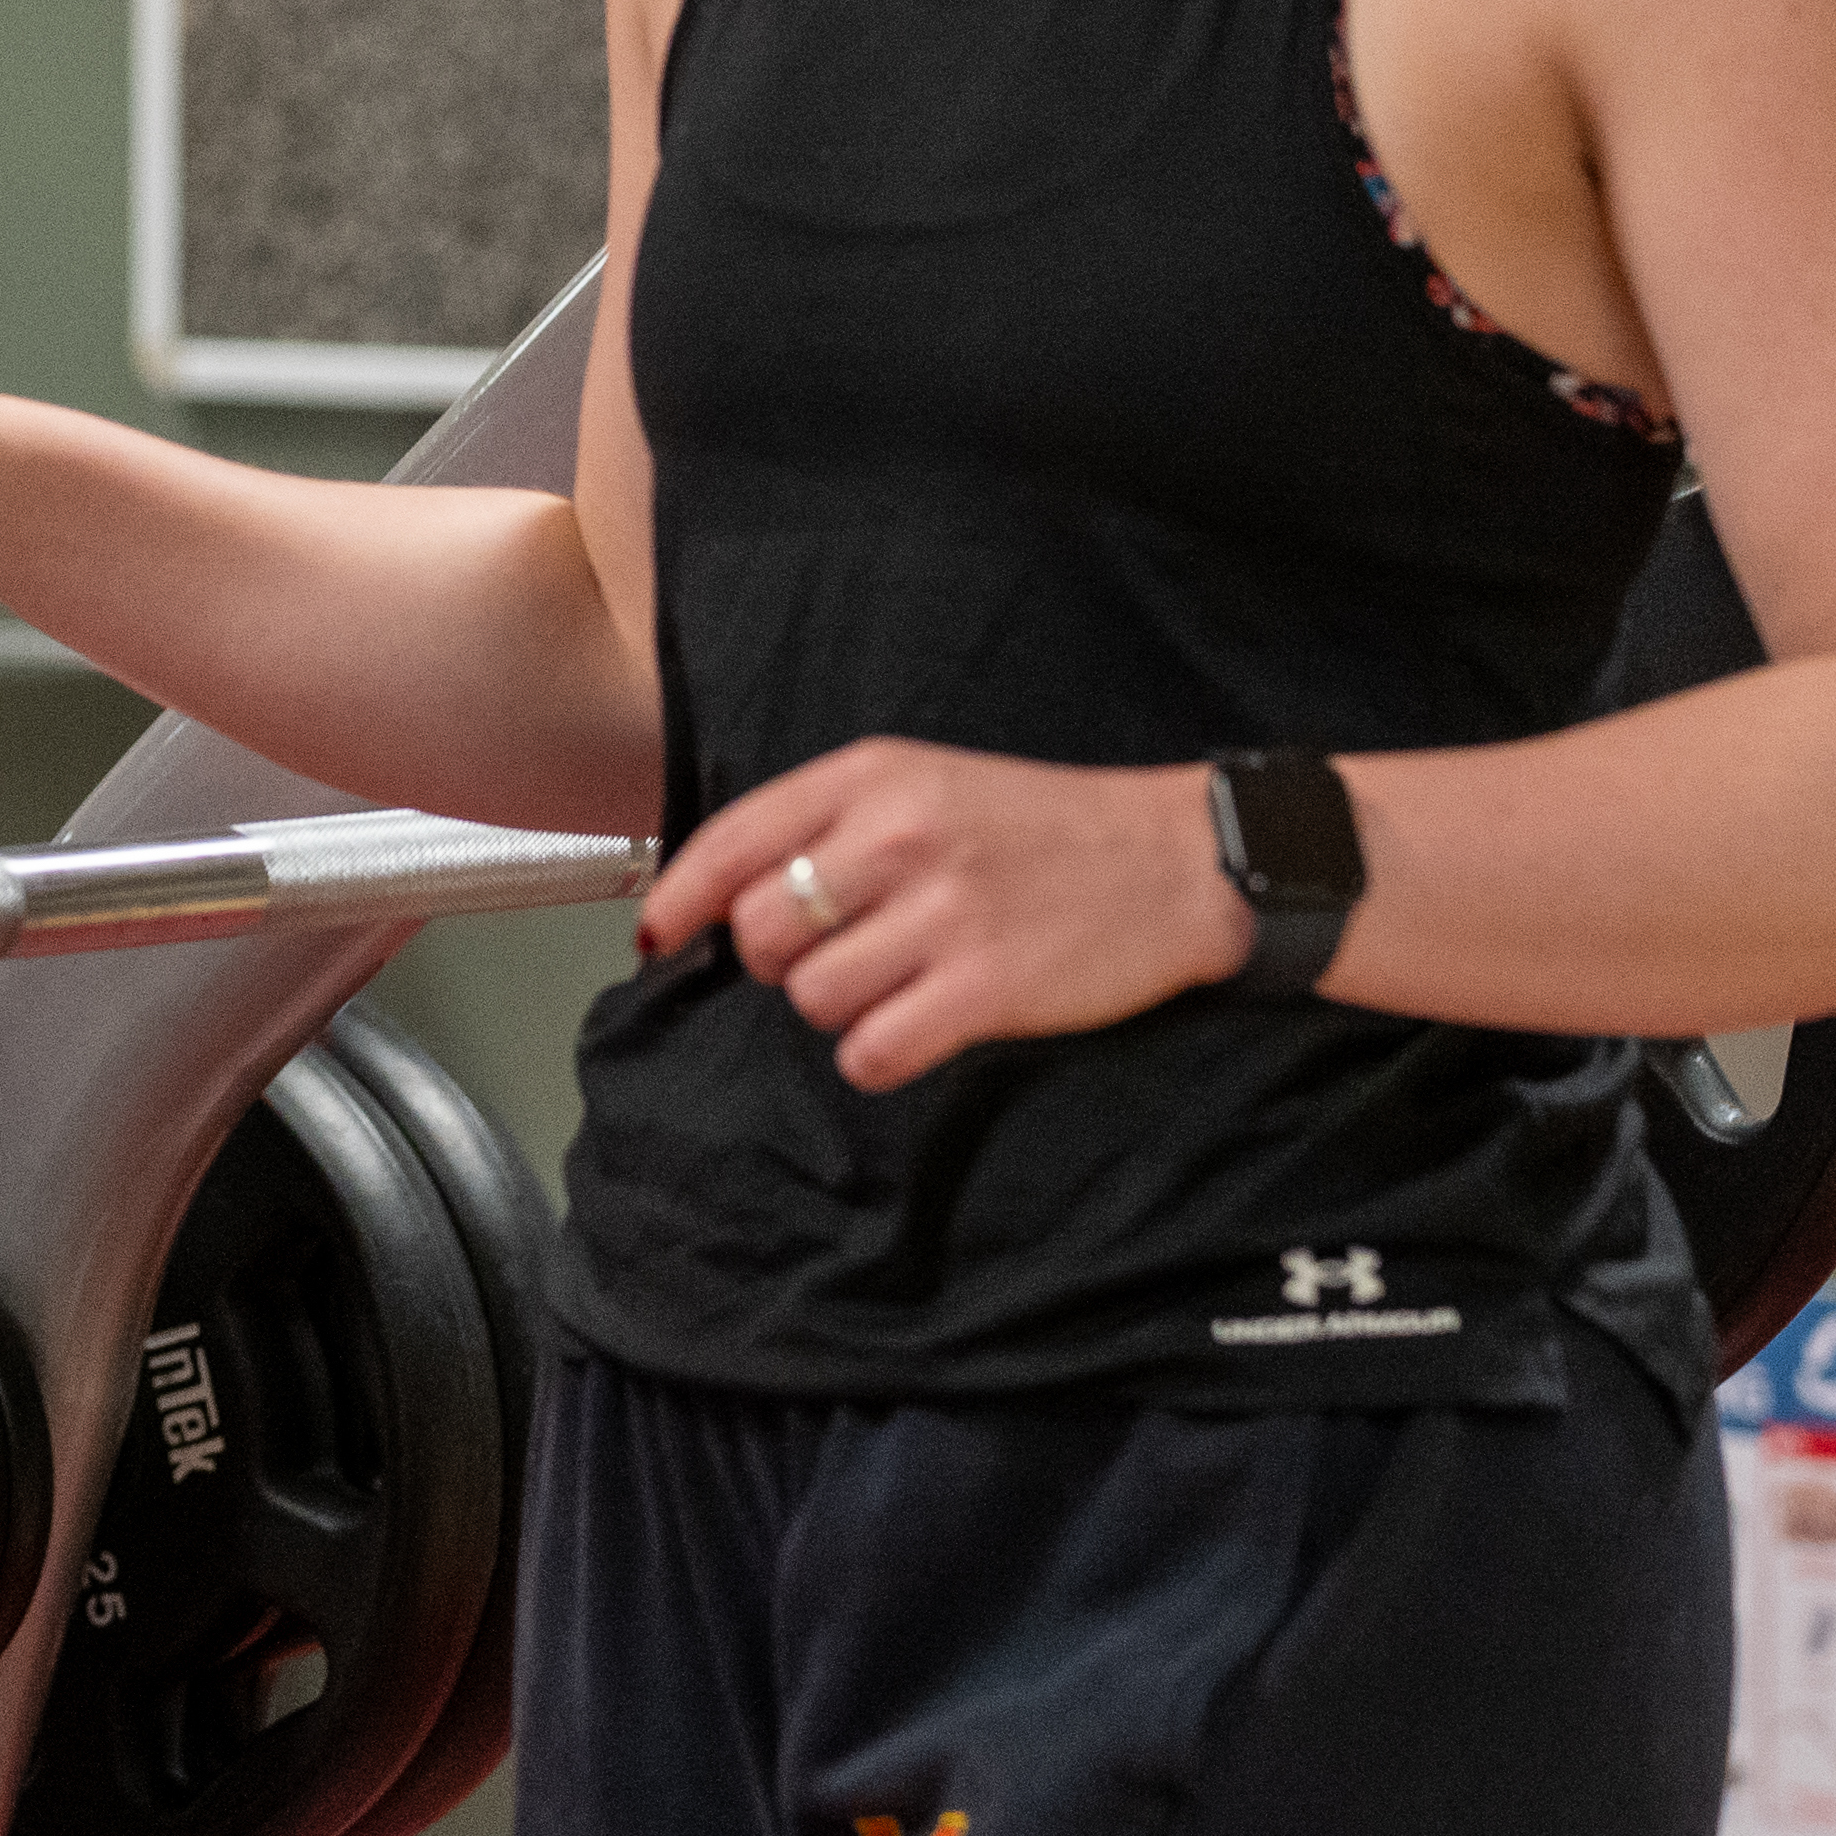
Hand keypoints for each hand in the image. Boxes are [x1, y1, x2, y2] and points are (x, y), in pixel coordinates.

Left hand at [640, 740, 1257, 1091]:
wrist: (1175, 861)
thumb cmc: (1037, 828)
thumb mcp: (925, 784)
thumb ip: (828, 825)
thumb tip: (717, 898)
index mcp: (870, 778)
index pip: (730, 841)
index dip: (679, 899)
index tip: (660, 936)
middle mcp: (895, 838)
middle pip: (759, 930)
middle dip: (780, 959)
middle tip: (839, 953)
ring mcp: (940, 914)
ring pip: (810, 998)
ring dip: (839, 1009)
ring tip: (897, 985)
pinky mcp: (983, 988)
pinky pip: (870, 1052)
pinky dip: (878, 1057)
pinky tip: (916, 1029)